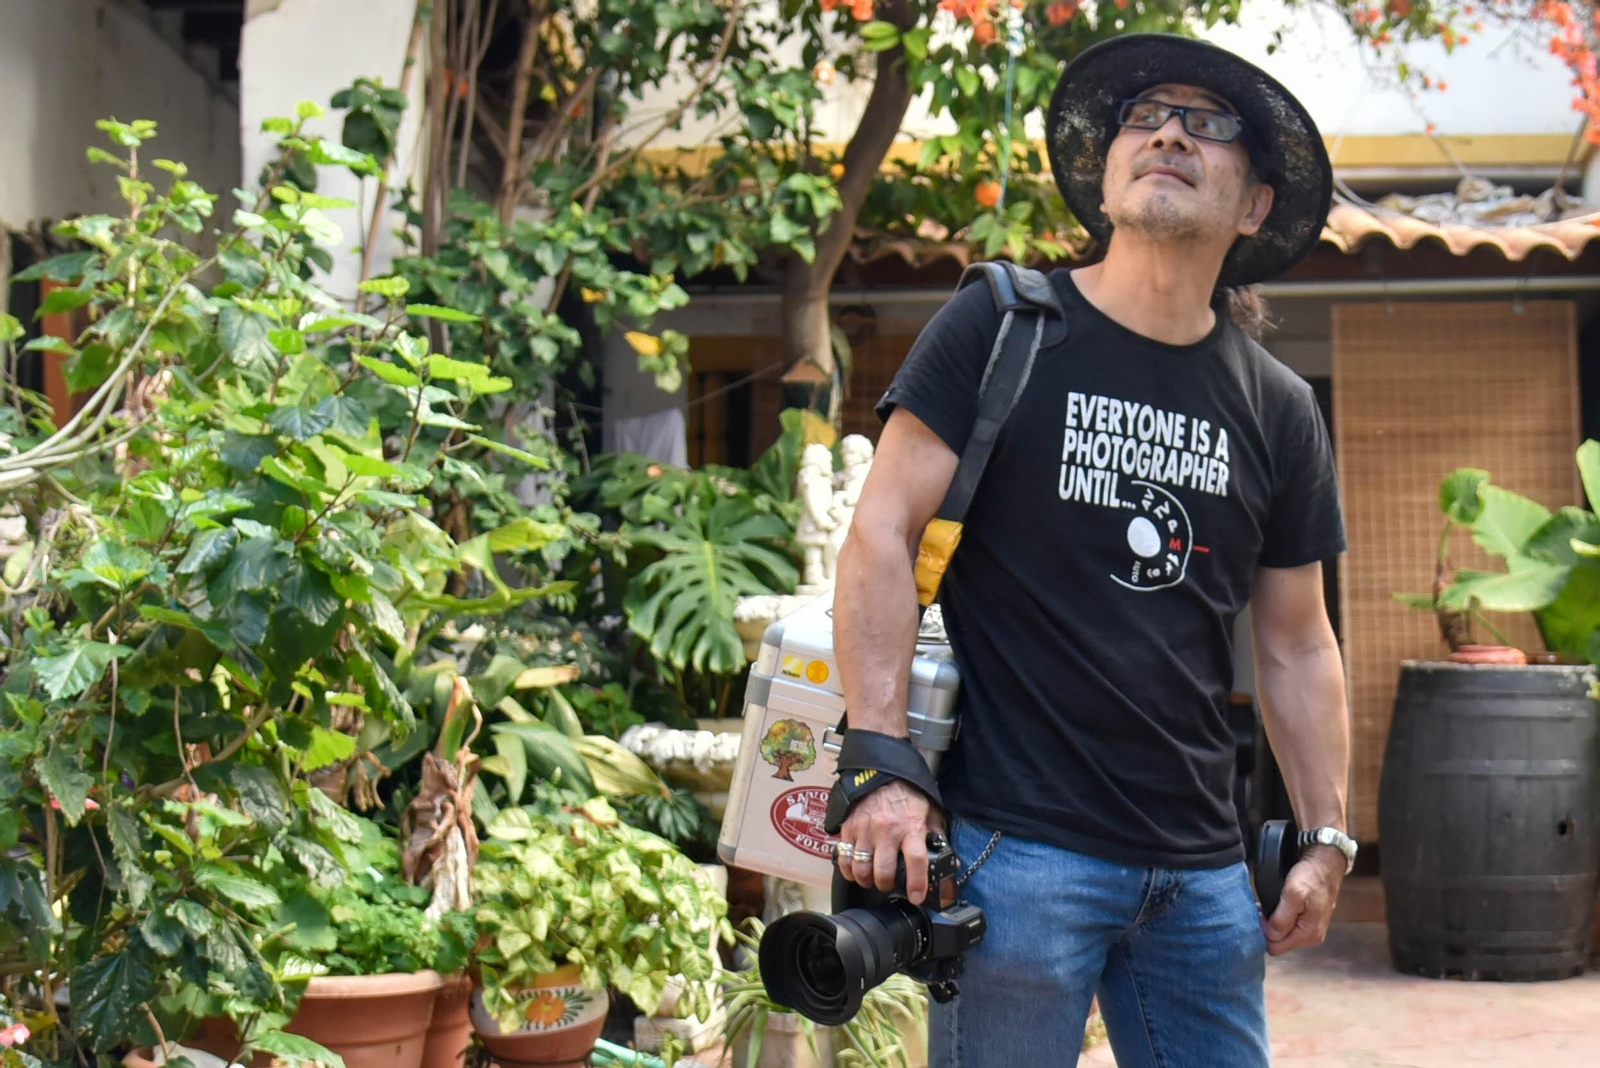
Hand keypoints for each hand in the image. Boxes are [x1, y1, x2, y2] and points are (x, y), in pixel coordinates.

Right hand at [834, 780, 943, 904]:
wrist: (881, 771)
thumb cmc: (906, 794)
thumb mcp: (929, 812)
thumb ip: (937, 836)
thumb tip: (948, 861)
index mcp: (911, 827)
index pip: (916, 861)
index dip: (916, 884)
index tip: (916, 896)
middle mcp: (887, 830)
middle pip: (883, 872)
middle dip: (886, 886)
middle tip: (889, 885)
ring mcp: (865, 830)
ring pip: (861, 869)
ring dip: (866, 880)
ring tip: (872, 879)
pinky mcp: (849, 828)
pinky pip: (844, 857)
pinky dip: (848, 870)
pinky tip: (855, 870)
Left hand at [1262, 845, 1344, 954]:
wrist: (1326, 864)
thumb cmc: (1311, 876)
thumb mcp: (1293, 894)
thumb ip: (1282, 918)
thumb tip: (1271, 935)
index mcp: (1308, 934)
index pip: (1275, 948)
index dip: (1263, 932)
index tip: (1260, 914)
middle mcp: (1311, 937)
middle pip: (1278, 942)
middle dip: (1267, 927)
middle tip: (1262, 908)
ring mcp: (1311, 930)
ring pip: (1282, 934)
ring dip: (1273, 922)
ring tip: (1268, 905)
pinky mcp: (1309, 921)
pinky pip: (1289, 926)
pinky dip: (1279, 917)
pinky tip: (1276, 906)